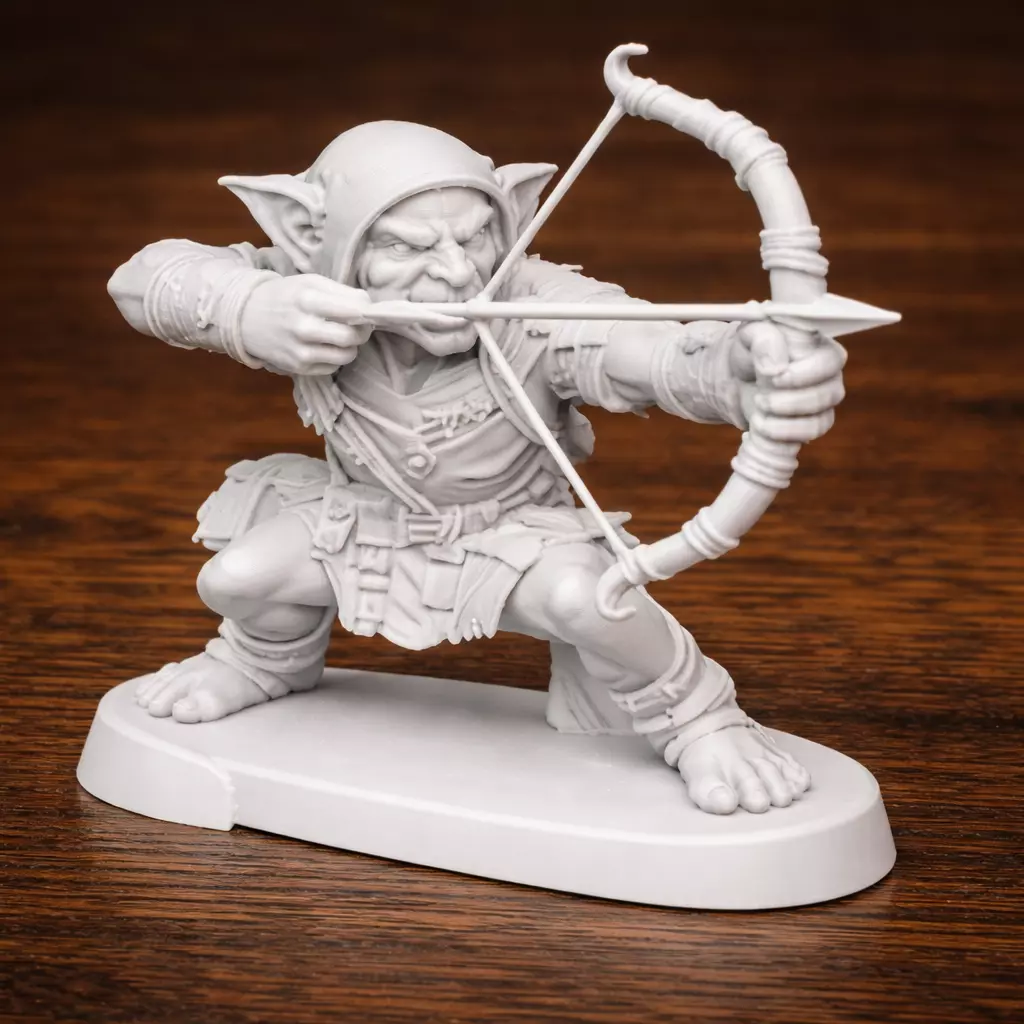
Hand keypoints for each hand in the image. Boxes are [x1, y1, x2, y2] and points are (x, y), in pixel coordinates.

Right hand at [240, 274, 374, 374]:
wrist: (247, 318)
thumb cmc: (285, 296)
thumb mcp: (310, 283)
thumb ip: (341, 292)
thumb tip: (368, 305)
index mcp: (308, 300)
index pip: (354, 310)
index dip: (367, 311)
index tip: (365, 310)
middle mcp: (305, 328)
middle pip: (353, 336)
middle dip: (362, 331)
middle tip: (358, 326)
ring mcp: (301, 351)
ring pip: (347, 355)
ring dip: (351, 346)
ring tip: (342, 336)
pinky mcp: (299, 368)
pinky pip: (333, 366)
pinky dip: (335, 357)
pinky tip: (325, 346)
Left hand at [730, 322, 846, 442]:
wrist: (738, 378)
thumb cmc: (751, 351)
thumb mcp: (749, 335)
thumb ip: (763, 339)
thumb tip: (777, 366)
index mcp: (821, 347)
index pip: (831, 362)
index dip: (805, 374)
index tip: (774, 378)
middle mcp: (830, 376)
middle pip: (829, 395)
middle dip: (791, 402)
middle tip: (760, 399)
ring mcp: (824, 403)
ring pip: (821, 420)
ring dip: (785, 421)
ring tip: (759, 411)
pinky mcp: (812, 424)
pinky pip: (809, 436)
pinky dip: (783, 435)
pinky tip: (762, 426)